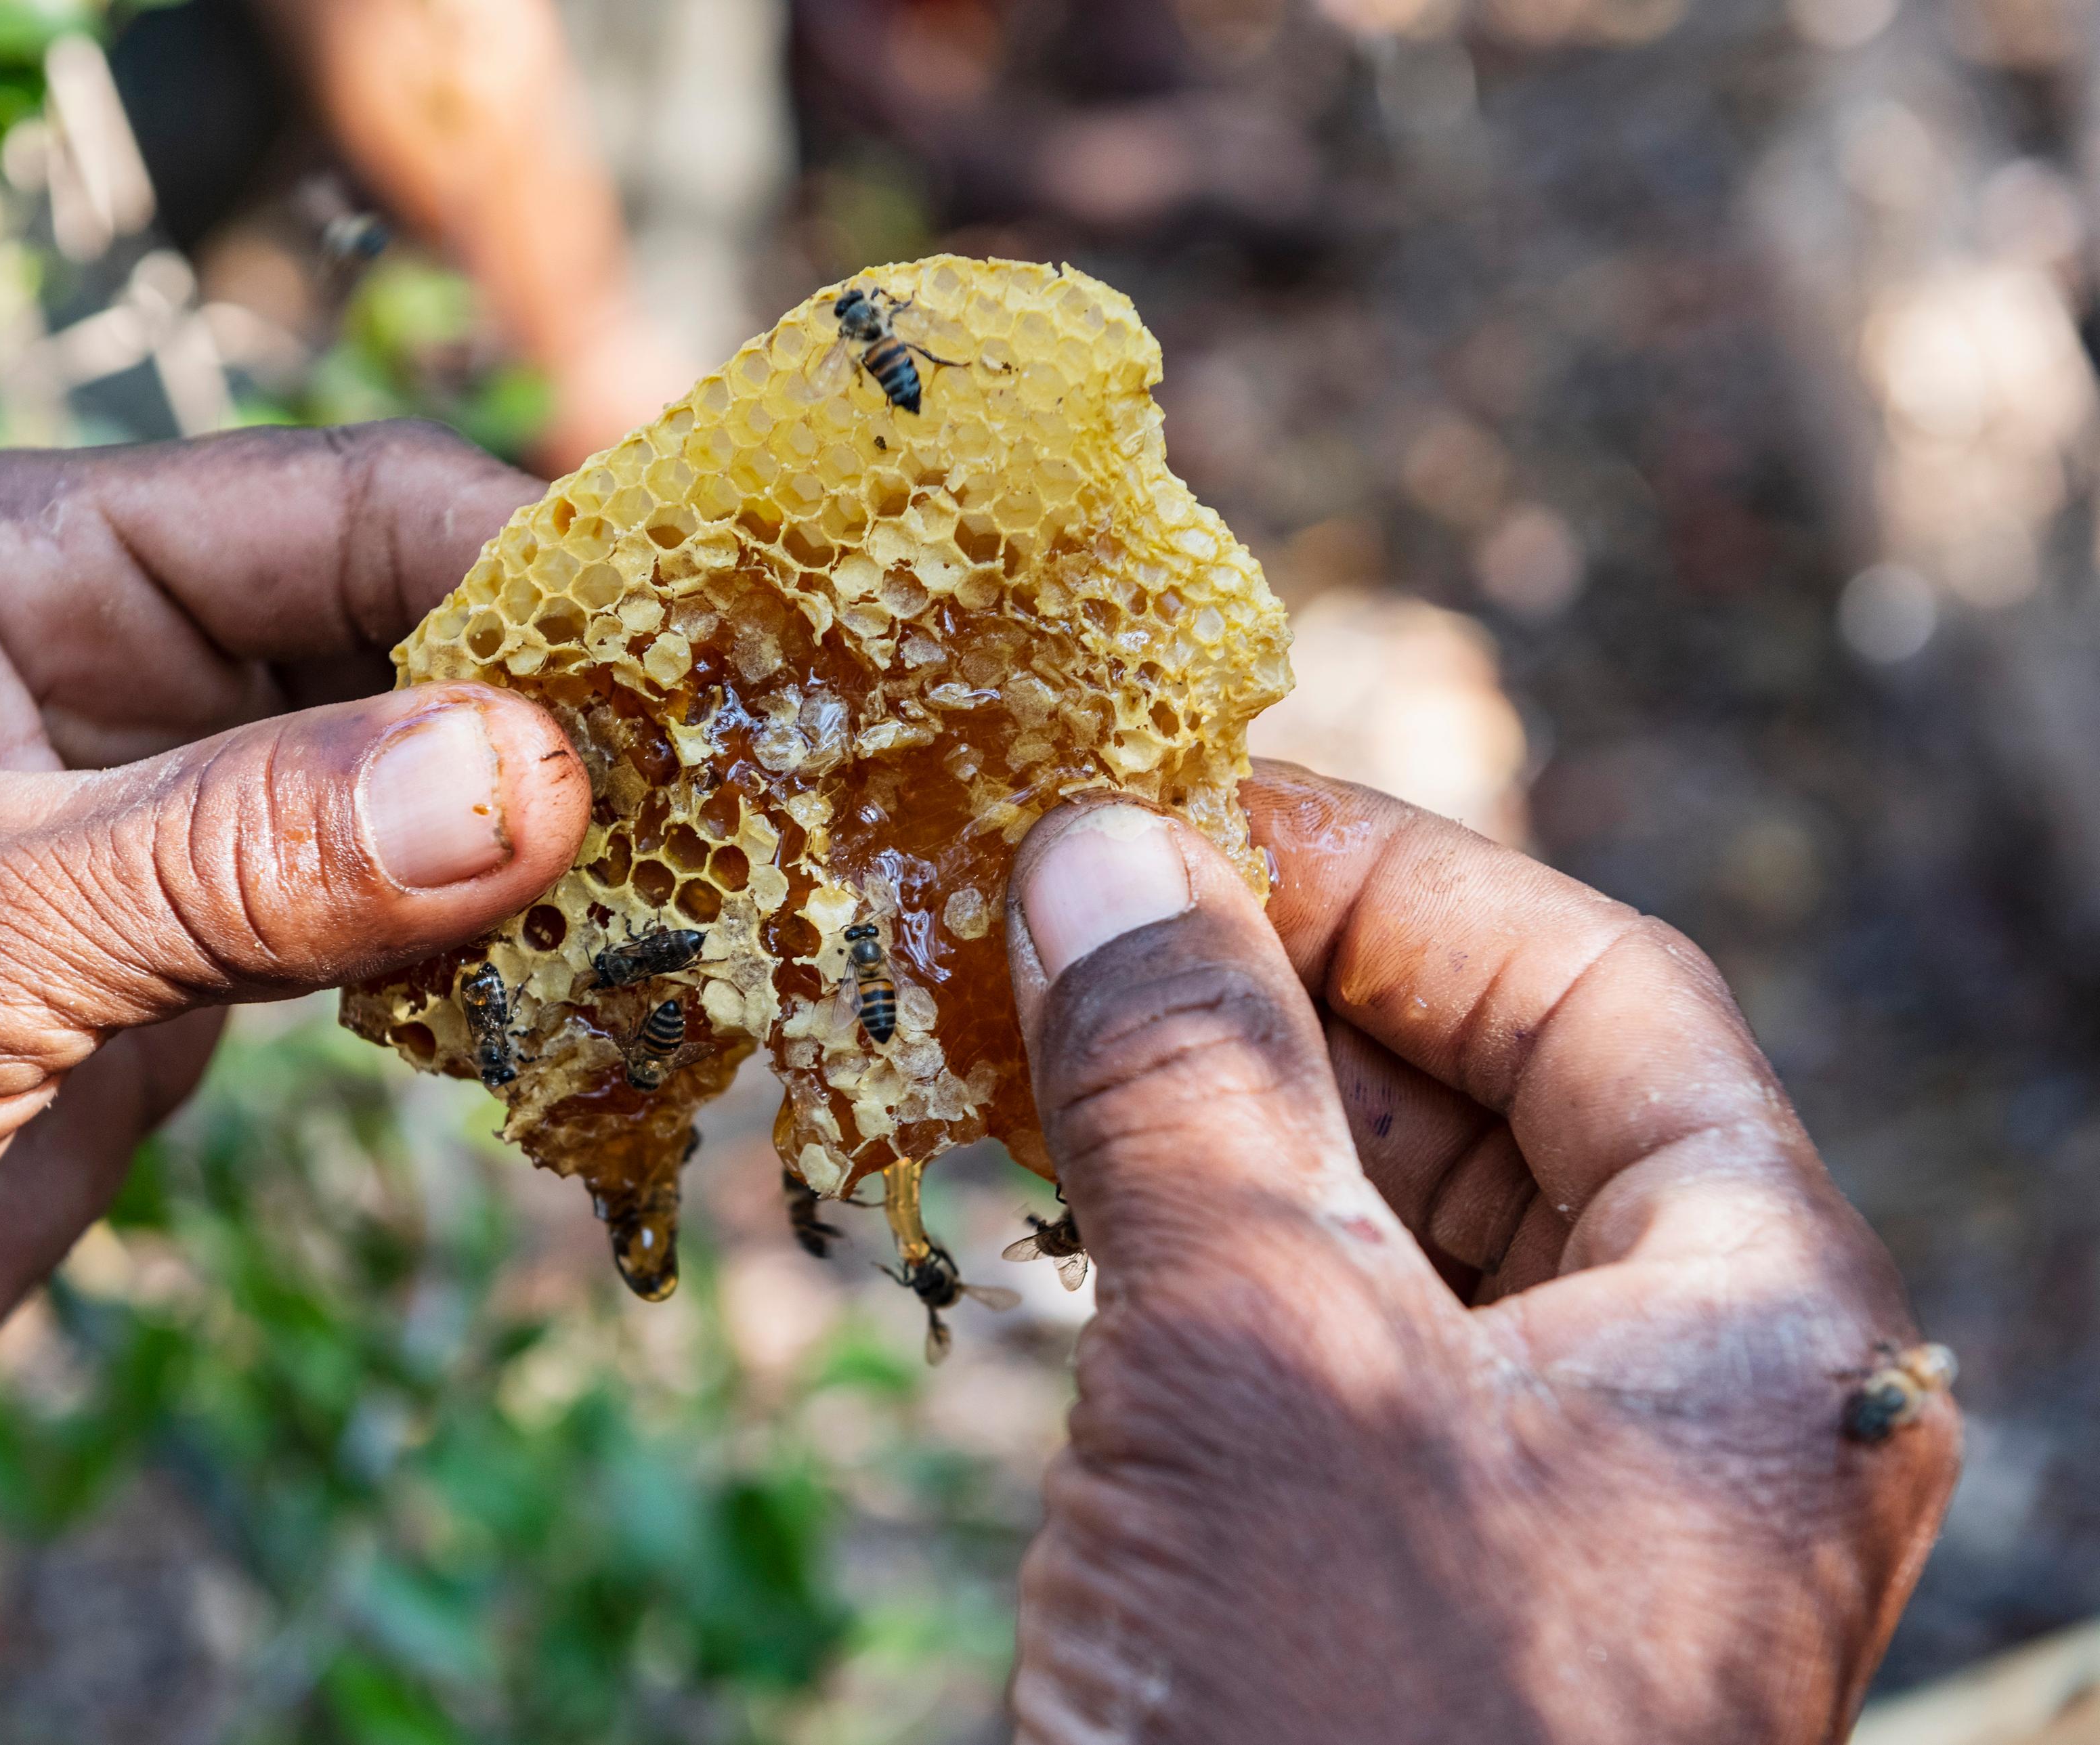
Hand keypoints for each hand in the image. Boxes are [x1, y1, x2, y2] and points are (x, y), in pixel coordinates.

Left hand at [0, 425, 588, 1710]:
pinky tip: (588, 981)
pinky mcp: (182, 969)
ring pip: (412, 779)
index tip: (710, 643)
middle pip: (401, 630)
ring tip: (711, 879)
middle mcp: (99, 666)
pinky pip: (384, 919)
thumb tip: (535, 778)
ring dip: (549, 833)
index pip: (338, 505)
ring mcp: (152, 822)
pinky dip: (491, 947)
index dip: (531, 559)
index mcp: (12, 567)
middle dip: (566, 702)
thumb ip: (240, 851)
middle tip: (756, 776)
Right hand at [1001, 767, 1957, 1743]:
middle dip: (1269, 982)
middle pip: (1483, 1097)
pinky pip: (1291, 1338)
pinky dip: (1169, 1234)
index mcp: (1759, 1330)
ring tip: (1020, 1005)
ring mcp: (1521, 1496)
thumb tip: (1098, 842)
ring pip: (1370, 1216)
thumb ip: (1193, 1077)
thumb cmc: (1357, 1732)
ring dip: (1199, 1102)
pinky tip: (1041, 1173)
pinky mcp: (1379, 1573)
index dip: (1391, 875)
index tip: (1184, 800)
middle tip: (1066, 894)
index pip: (1602, 1002)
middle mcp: (1668, 1402)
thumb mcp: (1272, 1357)